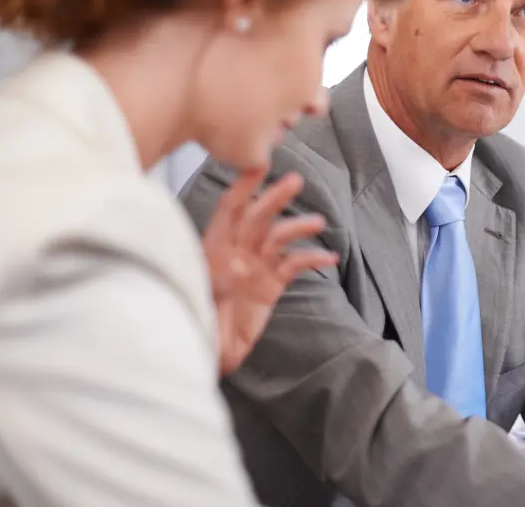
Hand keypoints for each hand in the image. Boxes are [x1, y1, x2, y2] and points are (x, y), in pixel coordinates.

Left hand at [203, 168, 338, 374]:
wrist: (208, 355)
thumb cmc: (194, 327)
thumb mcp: (200, 308)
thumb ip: (216, 286)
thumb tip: (237, 265)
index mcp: (213, 251)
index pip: (228, 212)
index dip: (241, 188)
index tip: (257, 167)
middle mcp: (236, 252)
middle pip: (257, 218)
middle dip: (275, 198)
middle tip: (295, 182)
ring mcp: (256, 267)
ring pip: (279, 237)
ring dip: (298, 227)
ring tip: (318, 223)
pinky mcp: (271, 285)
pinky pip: (294, 266)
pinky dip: (312, 259)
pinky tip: (330, 258)